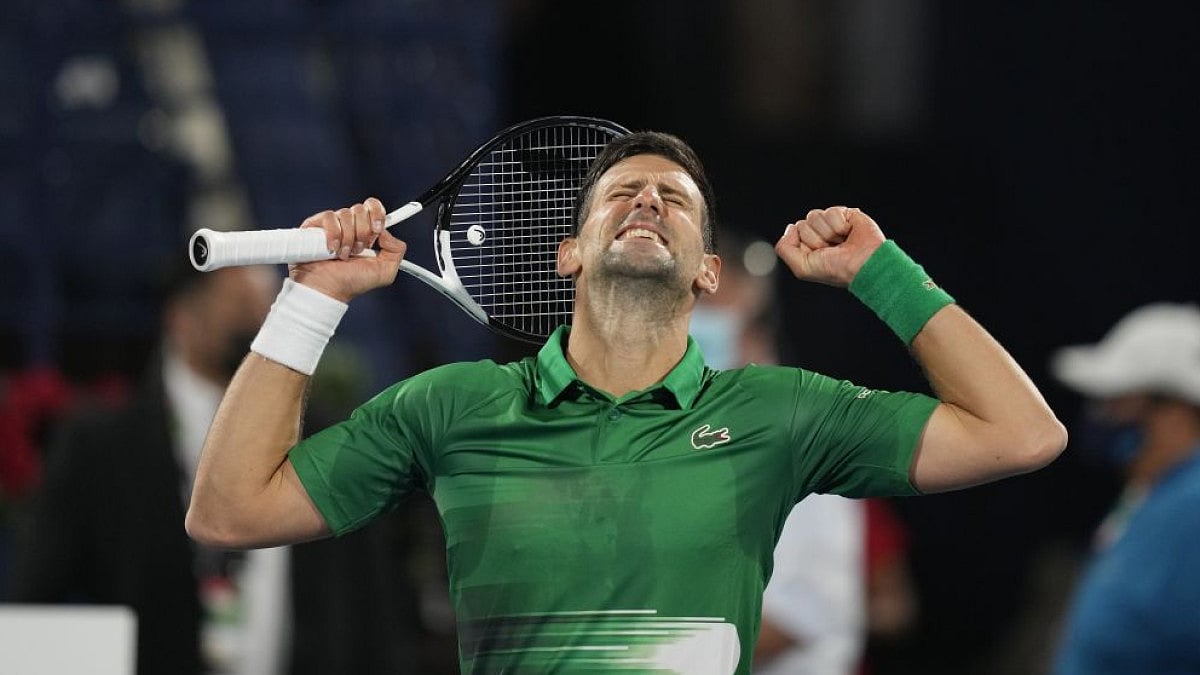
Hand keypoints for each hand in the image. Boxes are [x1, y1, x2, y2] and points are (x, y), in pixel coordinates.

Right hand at [288, 197, 406, 302]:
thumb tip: (387, 231)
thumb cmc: (352, 283)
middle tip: (358, 249)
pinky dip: (333, 234)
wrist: (329, 289)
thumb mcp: (385, 272)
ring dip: (348, 238)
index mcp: (366, 232)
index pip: (373, 207)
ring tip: (343, 255)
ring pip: (346, 213)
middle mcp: (350, 226)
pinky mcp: (315, 226)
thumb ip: (397, 250)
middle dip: (363, 232)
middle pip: (361, 209)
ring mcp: (333, 225)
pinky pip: (329, 217)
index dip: (377, 215)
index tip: (377, 231)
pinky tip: (332, 249)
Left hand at [775, 206, 885, 287]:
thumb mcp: (802, 268)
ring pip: (814, 216)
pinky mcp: (846, 214)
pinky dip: (839, 225)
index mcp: (808, 246)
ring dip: (828, 233)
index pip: (793, 232)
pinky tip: (848, 233)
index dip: (803, 244)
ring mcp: (832, 223)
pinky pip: (831, 212)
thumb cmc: (836, 270)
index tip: (818, 255)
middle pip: (803, 223)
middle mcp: (820, 233)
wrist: (863, 264)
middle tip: (831, 250)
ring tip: (840, 242)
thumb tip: (790, 227)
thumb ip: (784, 249)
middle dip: (815, 239)